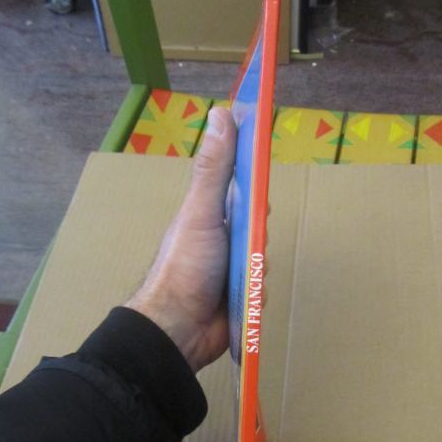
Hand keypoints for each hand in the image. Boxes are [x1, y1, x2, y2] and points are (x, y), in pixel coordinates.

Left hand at [126, 107, 236, 371]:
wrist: (178, 328)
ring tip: (242, 278)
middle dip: (259, 238)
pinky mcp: (238, 294)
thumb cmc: (186, 265)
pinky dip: (258, 292)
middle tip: (249, 247)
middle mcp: (220, 236)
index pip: (240, 187)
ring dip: (259, 269)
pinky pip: (262, 286)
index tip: (261, 191)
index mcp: (209, 211)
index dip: (255, 185)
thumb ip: (214, 168)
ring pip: (263, 257)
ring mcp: (228, 266)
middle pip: (259, 225)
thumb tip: (220, 114)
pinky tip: (245, 298)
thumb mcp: (201, 211)